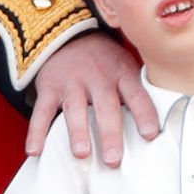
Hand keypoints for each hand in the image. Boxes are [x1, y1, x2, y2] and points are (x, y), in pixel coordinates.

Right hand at [27, 32, 158, 165]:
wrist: (70, 35)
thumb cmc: (106, 61)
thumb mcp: (125, 66)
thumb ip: (136, 91)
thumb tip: (158, 125)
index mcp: (122, 73)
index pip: (136, 95)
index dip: (144, 114)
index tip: (150, 135)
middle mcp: (98, 77)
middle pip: (106, 106)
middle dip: (110, 133)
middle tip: (113, 159)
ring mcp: (72, 81)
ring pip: (75, 109)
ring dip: (78, 132)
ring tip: (82, 154)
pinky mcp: (49, 85)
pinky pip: (43, 110)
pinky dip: (37, 130)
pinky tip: (35, 150)